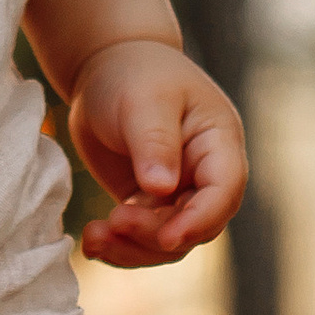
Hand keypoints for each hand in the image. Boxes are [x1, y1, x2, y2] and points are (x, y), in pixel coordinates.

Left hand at [66, 38, 246, 267]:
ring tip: (94, 238)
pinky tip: (91, 241)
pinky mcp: (147, 202)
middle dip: (155, 236)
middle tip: (114, 221)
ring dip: (132, 247)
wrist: (106, 67)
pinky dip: (116, 243)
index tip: (166, 237)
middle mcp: (204, 174)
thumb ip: (154, 142)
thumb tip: (162, 188)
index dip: (200, 219)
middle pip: (195, 225)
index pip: (223, 191)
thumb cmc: (134, 73)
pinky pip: (139, 236)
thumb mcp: (144, 100)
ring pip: (166, 240)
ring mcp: (177, 192)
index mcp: (218, 143)